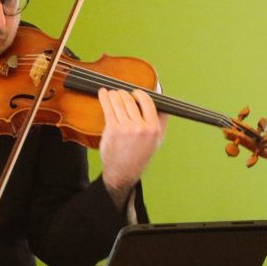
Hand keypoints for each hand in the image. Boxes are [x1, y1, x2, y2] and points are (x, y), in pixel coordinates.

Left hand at [97, 87, 166, 207]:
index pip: (147, 101)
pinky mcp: (112, 129)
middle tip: (120, 93)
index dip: (139, 94)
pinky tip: (103, 93)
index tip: (135, 92)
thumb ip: (162, 119)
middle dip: (124, 94)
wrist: (123, 172)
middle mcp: (140, 127)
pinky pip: (108, 108)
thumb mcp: (158, 140)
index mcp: (153, 128)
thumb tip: (163, 100)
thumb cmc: (140, 155)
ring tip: (111, 93)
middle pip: (131, 100)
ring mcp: (125, 128)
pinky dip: (104, 98)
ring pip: (118, 102)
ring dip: (113, 94)